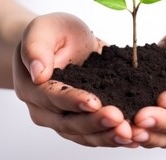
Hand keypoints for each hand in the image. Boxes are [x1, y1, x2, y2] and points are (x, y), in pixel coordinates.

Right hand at [13, 12, 136, 146]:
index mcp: (33, 87)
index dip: (73, 101)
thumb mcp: (44, 28)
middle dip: (95, 123)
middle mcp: (45, 109)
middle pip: (69, 123)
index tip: (94, 102)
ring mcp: (63, 119)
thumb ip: (36, 47)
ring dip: (107, 135)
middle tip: (118, 119)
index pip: (52, 98)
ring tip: (129, 133)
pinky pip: (96, 134)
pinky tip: (132, 136)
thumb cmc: (53, 32)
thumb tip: (37, 72)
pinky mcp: (83, 121)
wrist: (64, 42)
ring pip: (84, 134)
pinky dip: (113, 136)